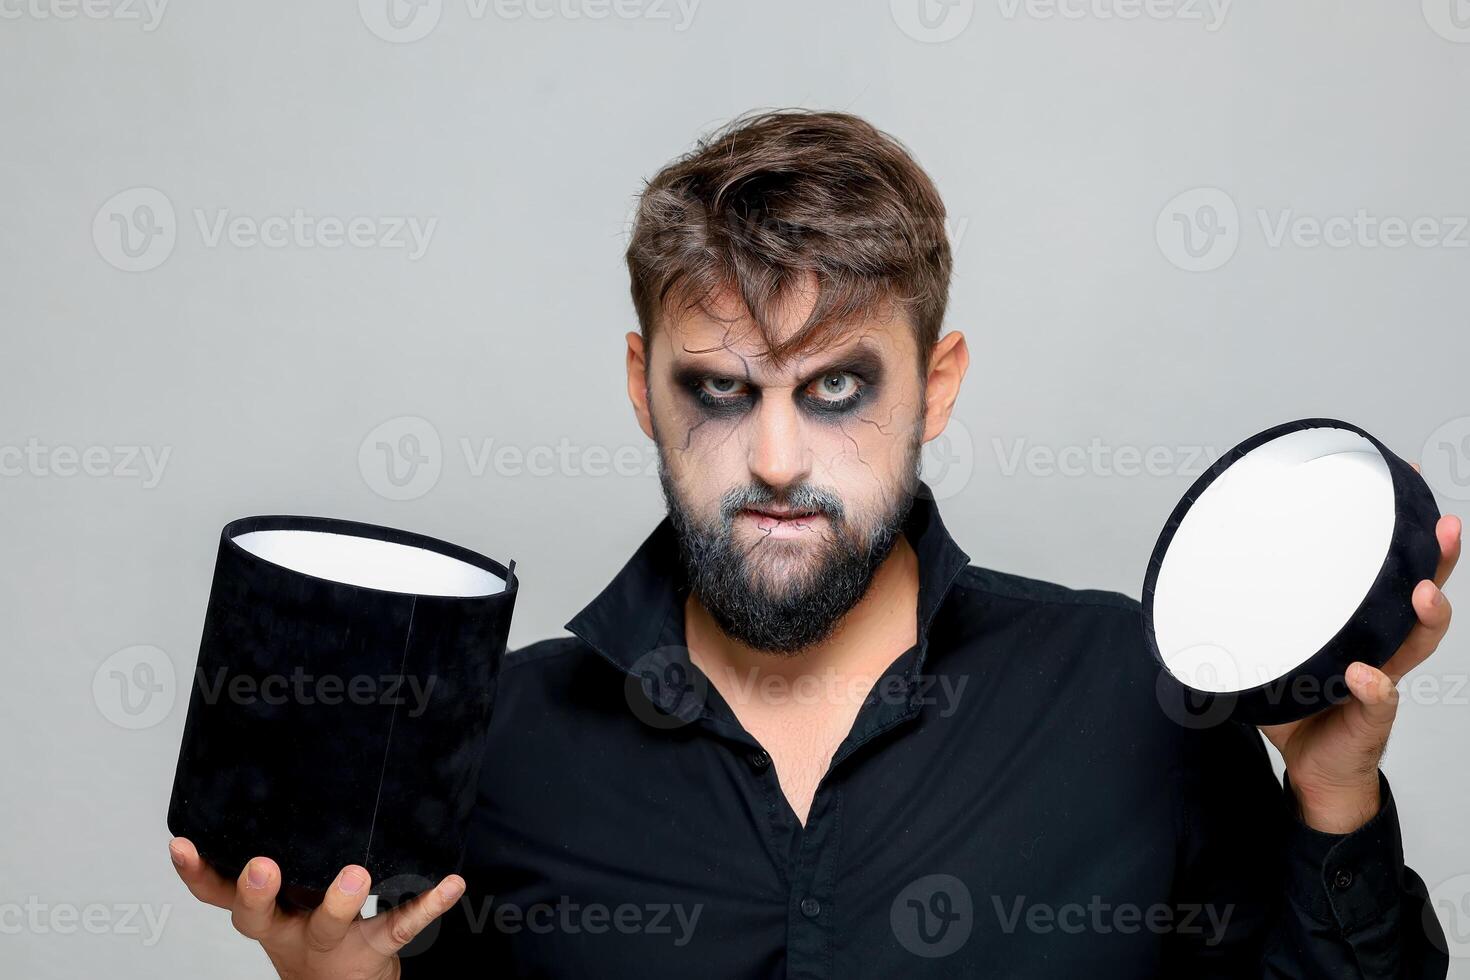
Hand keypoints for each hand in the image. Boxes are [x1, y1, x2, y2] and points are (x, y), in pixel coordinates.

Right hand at [168, 836, 463, 979]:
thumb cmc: (313, 928)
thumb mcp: (286, 896)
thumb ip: (281, 851)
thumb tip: (274, 775)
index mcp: (265, 912)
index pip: (218, 894)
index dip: (196, 872)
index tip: (180, 842)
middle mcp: (289, 928)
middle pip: (261, 916)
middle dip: (258, 891)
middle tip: (262, 864)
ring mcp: (332, 941)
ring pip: (330, 925)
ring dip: (340, 901)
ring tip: (355, 875)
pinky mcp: (376, 948)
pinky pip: (402, 925)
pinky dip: (429, 903)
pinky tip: (452, 883)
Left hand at [1261, 508, 1460, 833]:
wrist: (1314, 770)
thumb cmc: (1298, 705)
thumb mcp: (1272, 649)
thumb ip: (1252, 614)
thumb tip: (1201, 565)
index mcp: (1361, 625)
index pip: (1390, 570)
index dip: (1404, 531)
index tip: (1411, 479)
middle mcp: (1382, 646)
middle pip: (1423, 597)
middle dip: (1439, 561)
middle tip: (1444, 527)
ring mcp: (1383, 679)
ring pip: (1417, 643)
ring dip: (1425, 617)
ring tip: (1424, 594)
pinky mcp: (1371, 717)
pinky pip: (1379, 701)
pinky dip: (1376, 688)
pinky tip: (1371, 676)